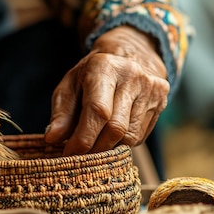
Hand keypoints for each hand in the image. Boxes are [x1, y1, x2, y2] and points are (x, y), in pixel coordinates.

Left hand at [45, 26, 168, 154]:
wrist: (128, 56)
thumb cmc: (91, 75)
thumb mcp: (70, 87)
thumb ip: (61, 114)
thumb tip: (52, 139)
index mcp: (104, 67)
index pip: (98, 111)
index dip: (83, 138)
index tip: (69, 154)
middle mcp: (132, 75)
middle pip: (116, 128)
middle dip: (95, 148)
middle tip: (80, 157)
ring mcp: (151, 89)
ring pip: (130, 136)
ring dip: (109, 148)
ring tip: (94, 145)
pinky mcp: (162, 101)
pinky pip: (140, 136)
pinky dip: (122, 143)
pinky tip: (112, 134)